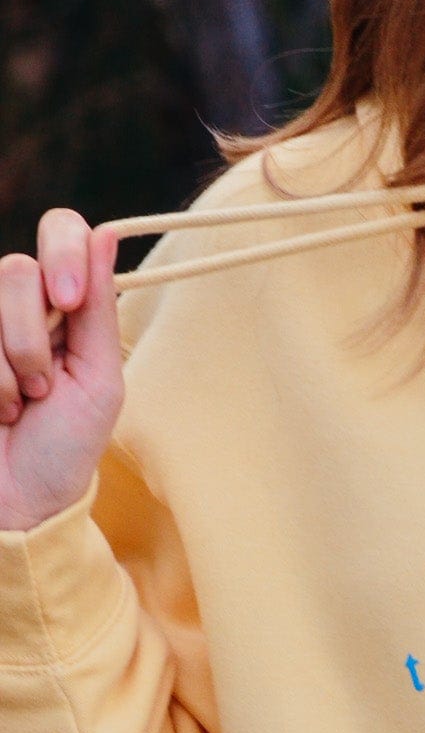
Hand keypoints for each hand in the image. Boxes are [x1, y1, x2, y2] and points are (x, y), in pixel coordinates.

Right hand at [0, 211, 123, 532]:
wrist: (19, 501)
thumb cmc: (65, 448)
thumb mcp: (99, 381)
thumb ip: (100, 311)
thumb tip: (107, 232)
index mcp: (68, 306)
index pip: (63, 232)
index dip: (64, 252)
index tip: (70, 300)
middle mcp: (21, 305)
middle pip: (17, 270)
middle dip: (32, 337)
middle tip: (43, 388)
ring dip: (9, 365)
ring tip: (18, 405)